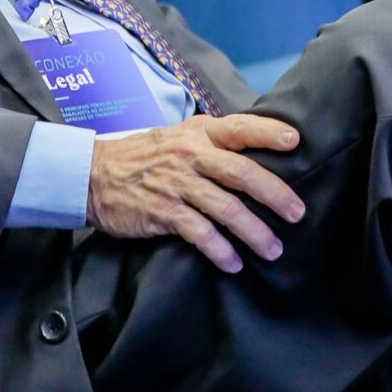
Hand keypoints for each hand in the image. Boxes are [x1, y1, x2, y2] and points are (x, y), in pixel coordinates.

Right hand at [87, 114, 304, 272]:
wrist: (93, 175)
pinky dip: (220, 251)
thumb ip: (211, 142)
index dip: (267, 132)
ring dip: (254, 232)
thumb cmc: (142, 157)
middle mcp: (190, 155)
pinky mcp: (163, 211)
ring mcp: (176, 183)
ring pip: (225, 208)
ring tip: (273, 249)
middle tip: (298, 213)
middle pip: (241, 172)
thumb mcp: (176, 137)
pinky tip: (233, 264)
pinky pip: (199, 233)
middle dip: (274, 193)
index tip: (295, 140)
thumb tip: (254, 153)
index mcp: (197, 133)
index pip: (238, 127)